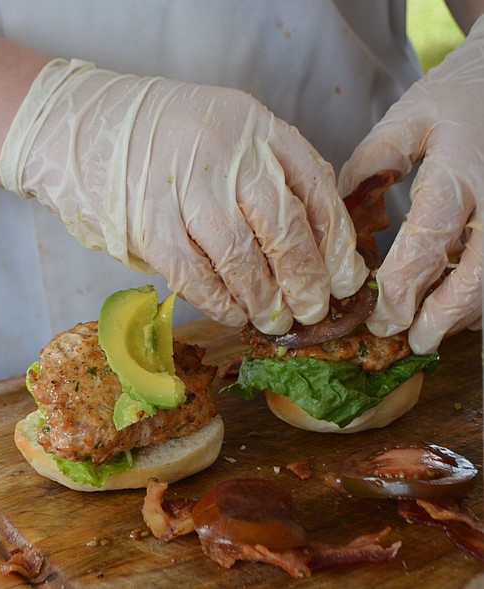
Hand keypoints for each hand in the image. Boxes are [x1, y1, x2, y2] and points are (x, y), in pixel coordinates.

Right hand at [0, 59, 366, 333]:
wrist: (87, 127)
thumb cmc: (166, 138)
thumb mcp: (228, 132)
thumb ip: (266, 173)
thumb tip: (311, 248)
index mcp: (256, 126)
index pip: (315, 188)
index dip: (336, 242)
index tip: (346, 279)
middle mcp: (227, 153)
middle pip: (283, 227)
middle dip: (305, 280)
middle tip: (314, 311)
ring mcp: (185, 187)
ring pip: (240, 257)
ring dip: (263, 299)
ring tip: (276, 322)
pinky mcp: (148, 222)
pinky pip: (194, 274)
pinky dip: (218, 301)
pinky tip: (232, 314)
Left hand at [338, 17, 483, 353]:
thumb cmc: (456, 97)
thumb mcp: (407, 120)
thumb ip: (370, 168)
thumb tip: (342, 222)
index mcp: (461, 169)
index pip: (431, 236)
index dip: (406, 283)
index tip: (383, 315)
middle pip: (480, 271)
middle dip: (444, 314)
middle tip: (414, 340)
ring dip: (467, 311)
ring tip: (432, 331)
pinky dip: (483, 293)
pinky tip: (460, 307)